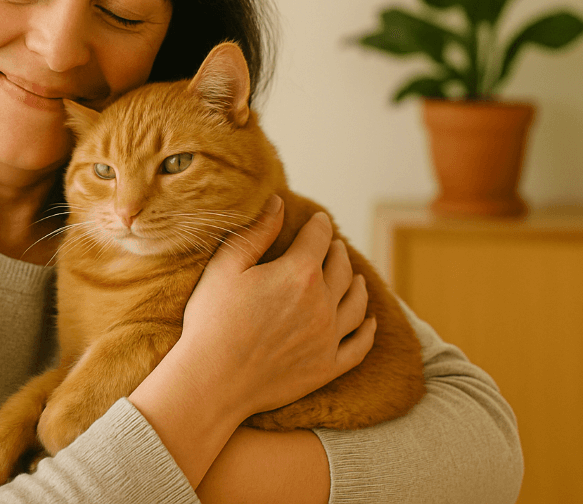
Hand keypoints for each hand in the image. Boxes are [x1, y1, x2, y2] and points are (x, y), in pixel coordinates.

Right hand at [178, 195, 375, 421]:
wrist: (213, 380)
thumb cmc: (212, 321)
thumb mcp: (226, 267)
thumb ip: (255, 233)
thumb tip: (278, 202)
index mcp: (298, 274)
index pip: (319, 239)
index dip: (320, 225)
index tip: (319, 220)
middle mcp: (322, 303)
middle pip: (341, 269)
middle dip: (338, 252)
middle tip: (333, 246)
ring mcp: (328, 338)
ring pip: (356, 304)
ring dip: (357, 284)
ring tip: (355, 277)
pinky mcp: (327, 367)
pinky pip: (359, 346)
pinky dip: (368, 330)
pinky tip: (369, 321)